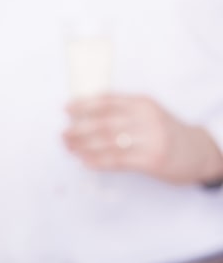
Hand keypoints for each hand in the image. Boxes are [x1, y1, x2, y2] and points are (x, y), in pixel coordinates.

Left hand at [64, 94, 222, 185]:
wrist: (198, 152)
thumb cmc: (164, 133)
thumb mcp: (148, 114)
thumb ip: (122, 112)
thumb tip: (83, 116)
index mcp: (143, 103)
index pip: (108, 101)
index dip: (84, 104)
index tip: (65, 108)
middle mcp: (146, 118)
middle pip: (104, 122)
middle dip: (79, 129)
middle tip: (63, 135)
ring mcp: (150, 139)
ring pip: (108, 142)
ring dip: (83, 146)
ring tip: (69, 149)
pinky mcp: (152, 159)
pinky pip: (118, 160)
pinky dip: (97, 161)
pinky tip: (84, 161)